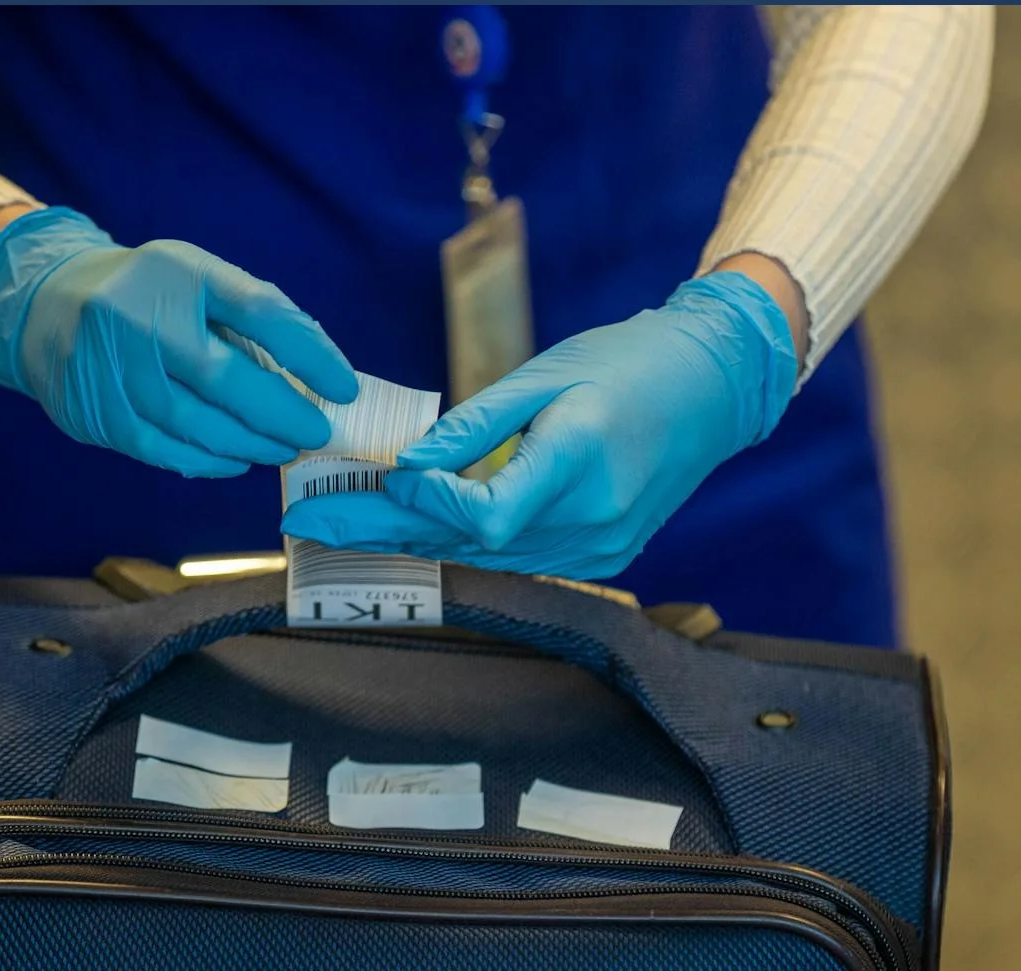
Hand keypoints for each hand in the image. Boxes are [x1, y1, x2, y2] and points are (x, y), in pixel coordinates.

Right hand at [0, 206, 356, 476]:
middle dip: (282, 415)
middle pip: (225, 379)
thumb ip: (255, 318)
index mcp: (177, 272)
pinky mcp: (95, 413)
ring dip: (251, 444)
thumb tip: (324, 375)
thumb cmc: (148, 296)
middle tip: (316, 433)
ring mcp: (109, 368)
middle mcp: (137, 316)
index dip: (309, 352)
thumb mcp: (198, 280)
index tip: (345, 388)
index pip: (257, 310)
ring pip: (195, 424)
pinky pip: (163, 449)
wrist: (43, 304)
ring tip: (282, 447)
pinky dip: (209, 461)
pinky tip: (237, 459)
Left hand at [280, 270, 798, 578]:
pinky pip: (517, 557)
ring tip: (346, 524)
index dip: (425, 505)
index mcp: (578, 462)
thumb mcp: (544, 377)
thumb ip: (474, 428)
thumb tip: (405, 466)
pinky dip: (465, 541)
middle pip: (469, 545)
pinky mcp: (603, 555)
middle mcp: (591, 519)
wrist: (712, 388)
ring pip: (487, 558)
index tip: (380, 479)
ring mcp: (600, 547)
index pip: (484, 517)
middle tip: (308, 522)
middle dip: (384, 530)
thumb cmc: (627, 362)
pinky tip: (418, 526)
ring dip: (417, 539)